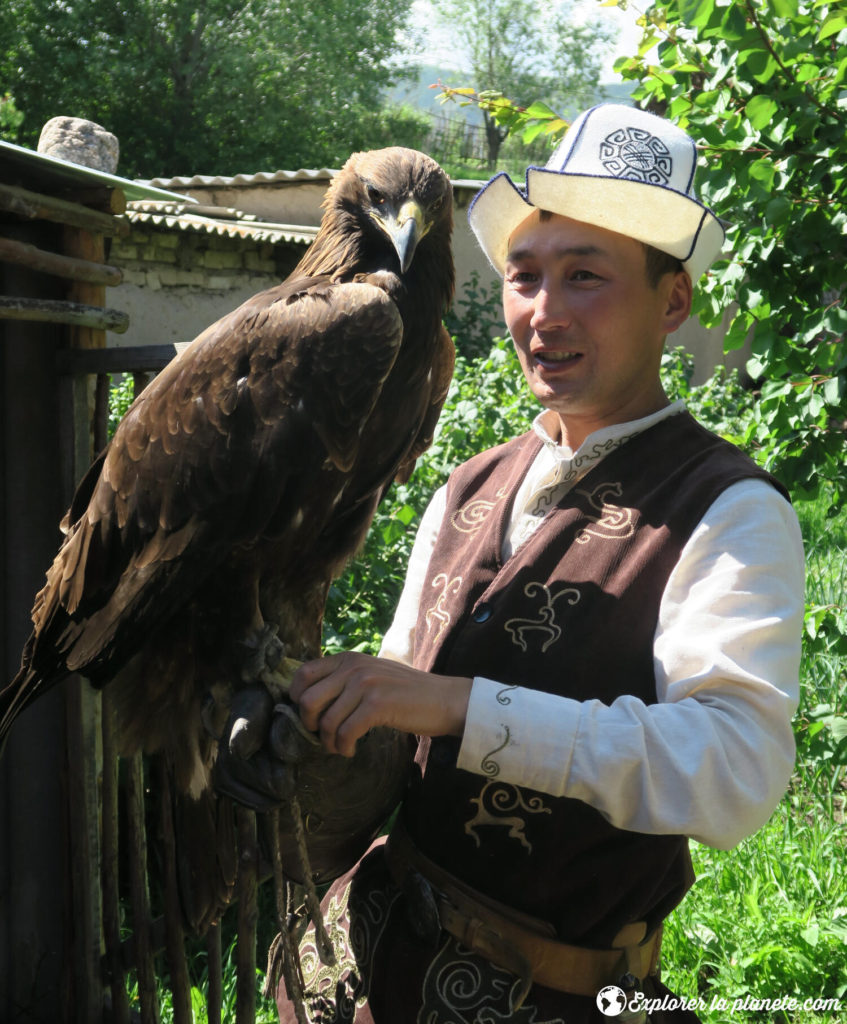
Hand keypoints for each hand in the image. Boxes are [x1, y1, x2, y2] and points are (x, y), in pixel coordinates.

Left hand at [289, 652, 471, 756]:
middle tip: (325, 736)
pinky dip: (344, 747)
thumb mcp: (371, 676)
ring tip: (341, 747)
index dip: (297, 699)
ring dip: (328, 742)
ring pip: (325, 721)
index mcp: (348, 658)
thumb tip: (309, 703)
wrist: (444, 699)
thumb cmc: (406, 693)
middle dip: (309, 726)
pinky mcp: (377, 704)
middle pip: (306, 700)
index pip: (303, 674)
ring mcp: (365, 684)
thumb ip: (344, 680)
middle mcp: (353, 667)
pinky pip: (345, 733)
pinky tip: (352, 750)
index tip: (310, 717)